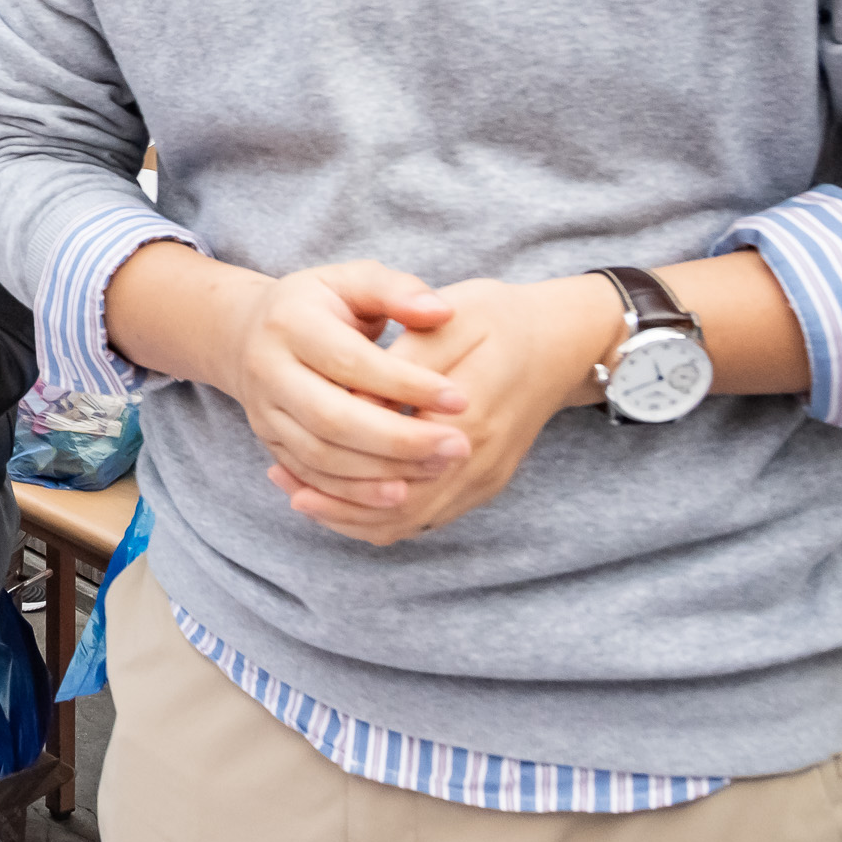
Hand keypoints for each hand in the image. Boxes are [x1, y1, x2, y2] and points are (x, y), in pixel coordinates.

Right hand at [209, 261, 476, 513]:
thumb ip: (397, 290)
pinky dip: (354, 492)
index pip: (351, 362)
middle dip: (399, 439)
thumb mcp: (353, 280)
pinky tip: (400, 492)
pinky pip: (311, 477)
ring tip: (438, 469)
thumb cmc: (320, 303)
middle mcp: (267, 370)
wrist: (248, 333)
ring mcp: (263, 411)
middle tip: (457, 446)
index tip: (460, 398)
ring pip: (321, 455)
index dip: (407, 383)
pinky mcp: (268, 442)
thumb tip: (441, 311)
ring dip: (381, 472)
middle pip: (332, 417)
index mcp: (290, 323)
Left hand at [269, 275, 613, 544]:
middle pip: (393, 499)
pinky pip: (423, 521)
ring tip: (296, 493)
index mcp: (469, 410)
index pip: (390, 443)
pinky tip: (338, 500)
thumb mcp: (449, 321)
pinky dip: (377, 519)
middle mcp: (477, 457)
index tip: (292, 433)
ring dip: (348, 514)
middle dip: (332, 492)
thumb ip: (400, 367)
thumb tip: (355, 404)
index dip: (339, 439)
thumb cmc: (499, 319)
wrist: (561, 342)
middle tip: (280, 477)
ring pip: (404, 521)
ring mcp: (482, 479)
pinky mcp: (481, 487)